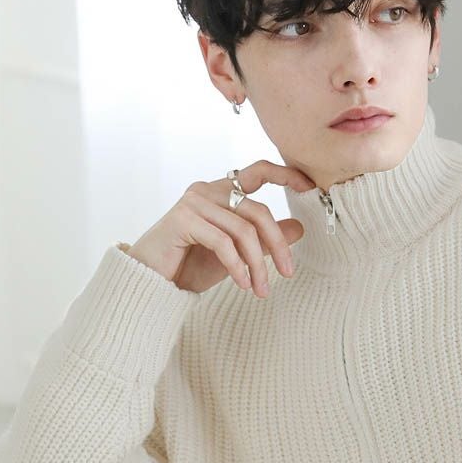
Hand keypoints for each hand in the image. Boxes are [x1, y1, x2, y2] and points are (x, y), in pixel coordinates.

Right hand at [128, 160, 317, 294]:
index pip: (257, 173)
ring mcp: (193, 203)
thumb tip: (299, 228)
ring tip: (261, 290)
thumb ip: (262, 239)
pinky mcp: (182, 220)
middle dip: (278, 244)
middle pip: (258, 210)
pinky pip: (223, 243)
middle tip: (288, 273)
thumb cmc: (190, 266)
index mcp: (219, 192)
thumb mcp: (236, 254)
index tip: (309, 186)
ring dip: (258, 265)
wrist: (152, 283)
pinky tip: (243, 284)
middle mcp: (206, 190)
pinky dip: (238, 267)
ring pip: (243, 230)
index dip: (285, 174)